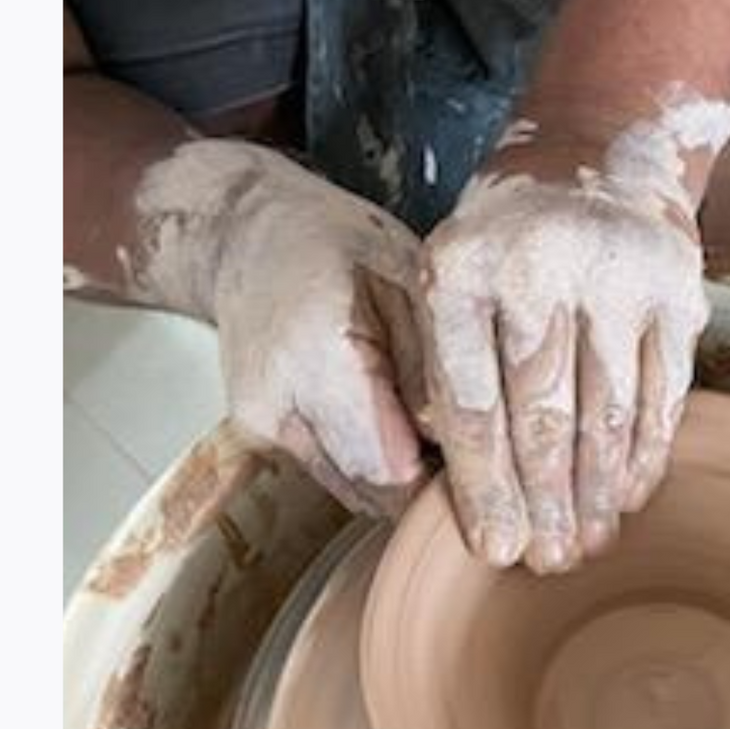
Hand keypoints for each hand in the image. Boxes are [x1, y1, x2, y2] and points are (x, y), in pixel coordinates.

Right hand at [135, 142, 428, 515]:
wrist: (249, 238)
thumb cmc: (338, 246)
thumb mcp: (410, 279)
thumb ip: (434, 363)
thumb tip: (459, 444)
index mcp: (317, 358)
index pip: (391, 470)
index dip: (443, 476)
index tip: (480, 462)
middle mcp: (276, 404)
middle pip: (373, 489)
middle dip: (425, 480)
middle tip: (462, 444)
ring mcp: (261, 427)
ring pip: (355, 490)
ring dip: (398, 473)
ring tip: (419, 418)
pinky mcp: (258, 437)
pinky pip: (334, 473)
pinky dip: (370, 459)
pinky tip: (383, 415)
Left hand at [415, 114, 710, 572]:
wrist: (596, 152)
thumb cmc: (507, 244)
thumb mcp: (452, 283)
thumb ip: (444, 371)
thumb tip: (459, 487)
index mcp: (462, 267)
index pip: (472, 403)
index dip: (485, 486)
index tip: (496, 550)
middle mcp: (539, 262)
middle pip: (542, 415)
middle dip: (545, 502)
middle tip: (549, 563)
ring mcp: (615, 272)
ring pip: (606, 411)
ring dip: (598, 492)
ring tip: (590, 543)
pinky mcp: (675, 286)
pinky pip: (662, 393)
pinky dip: (646, 453)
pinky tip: (630, 495)